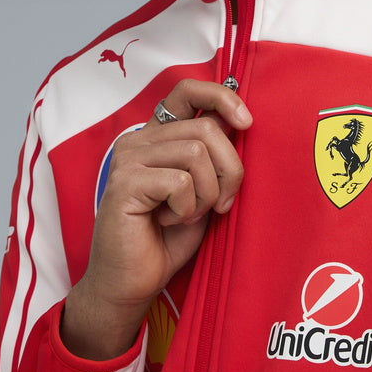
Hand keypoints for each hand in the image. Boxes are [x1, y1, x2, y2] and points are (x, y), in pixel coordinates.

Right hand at [61, 79, 251, 359]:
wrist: (133, 281)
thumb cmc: (169, 237)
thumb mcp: (204, 188)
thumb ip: (214, 155)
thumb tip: (239, 121)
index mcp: (158, 136)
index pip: (188, 91)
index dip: (222, 97)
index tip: (247, 122)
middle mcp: (140, 139)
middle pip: (207, 129)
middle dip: (230, 169)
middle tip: (222, 203)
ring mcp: (128, 158)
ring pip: (197, 152)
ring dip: (208, 192)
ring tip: (190, 213)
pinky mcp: (124, 183)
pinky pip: (180, 181)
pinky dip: (188, 207)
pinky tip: (169, 221)